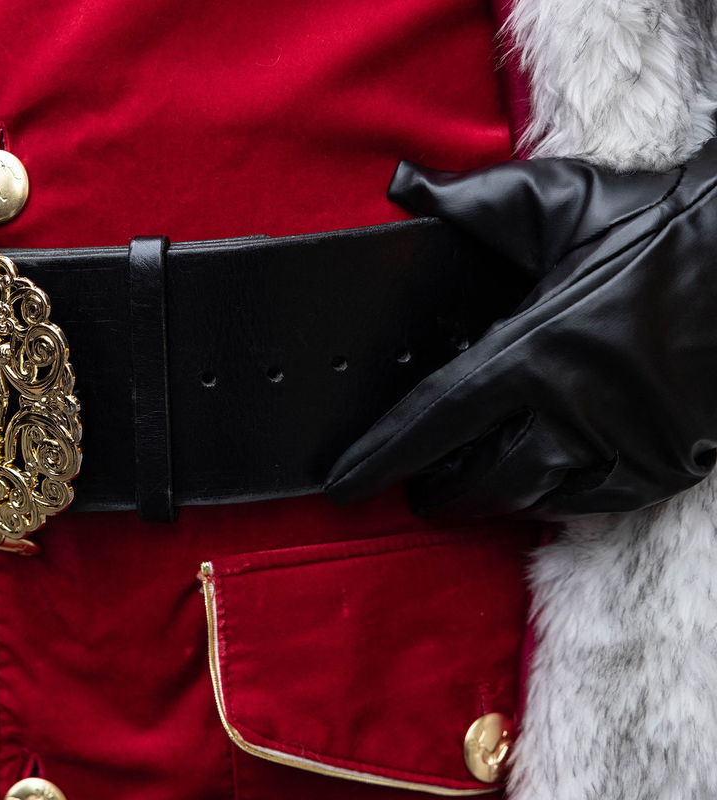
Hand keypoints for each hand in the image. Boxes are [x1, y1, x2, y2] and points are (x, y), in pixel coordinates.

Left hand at [324, 138, 716, 518]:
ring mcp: (628, 445)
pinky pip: (591, 502)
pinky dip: (554, 496)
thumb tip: (403, 186)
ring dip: (492, 494)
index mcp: (538, 349)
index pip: (436, 418)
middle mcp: (580, 410)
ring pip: (534, 498)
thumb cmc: (659, 222)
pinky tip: (537, 477)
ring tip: (467, 478)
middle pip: (481, 480)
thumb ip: (471, 201)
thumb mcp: (557, 200)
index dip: (382, 456)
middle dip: (438, 488)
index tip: (342, 483)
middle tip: (414, 482)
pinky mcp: (667, 464)